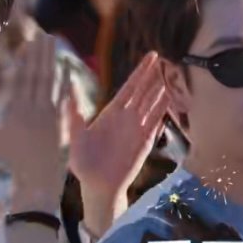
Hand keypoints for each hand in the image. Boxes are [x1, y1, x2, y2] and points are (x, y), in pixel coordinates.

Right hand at [0, 32, 70, 211]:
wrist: (37, 178)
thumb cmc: (13, 160)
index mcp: (15, 112)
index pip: (21, 79)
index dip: (26, 59)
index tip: (30, 43)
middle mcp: (32, 110)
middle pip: (37, 74)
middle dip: (41, 53)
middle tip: (45, 34)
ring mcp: (48, 114)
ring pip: (50, 81)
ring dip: (52, 60)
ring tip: (54, 43)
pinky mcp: (61, 120)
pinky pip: (62, 94)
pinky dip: (64, 79)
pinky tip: (66, 65)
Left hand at [69, 51, 168, 234]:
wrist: (98, 186)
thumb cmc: (84, 163)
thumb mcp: (76, 137)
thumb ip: (74, 115)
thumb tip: (67, 90)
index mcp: (112, 112)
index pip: (130, 87)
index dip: (141, 71)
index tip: (151, 56)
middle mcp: (128, 117)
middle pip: (146, 91)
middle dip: (156, 75)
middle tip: (168, 57)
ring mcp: (139, 129)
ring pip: (155, 104)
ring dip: (165, 89)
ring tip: (175, 73)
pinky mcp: (147, 142)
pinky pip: (158, 123)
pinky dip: (166, 111)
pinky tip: (175, 99)